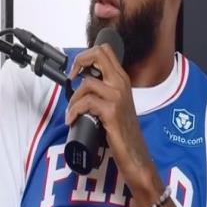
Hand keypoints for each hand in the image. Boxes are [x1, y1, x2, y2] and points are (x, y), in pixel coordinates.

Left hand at [65, 44, 160, 205]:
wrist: (135, 155)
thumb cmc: (122, 132)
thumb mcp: (115, 104)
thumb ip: (104, 91)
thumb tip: (82, 84)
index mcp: (122, 80)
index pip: (105, 51)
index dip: (86, 55)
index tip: (77, 70)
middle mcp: (121, 83)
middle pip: (98, 54)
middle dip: (78, 62)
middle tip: (71, 79)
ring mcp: (117, 96)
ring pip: (87, 83)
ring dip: (73, 98)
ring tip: (71, 111)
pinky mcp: (111, 111)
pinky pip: (85, 102)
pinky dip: (73, 111)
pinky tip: (72, 120)